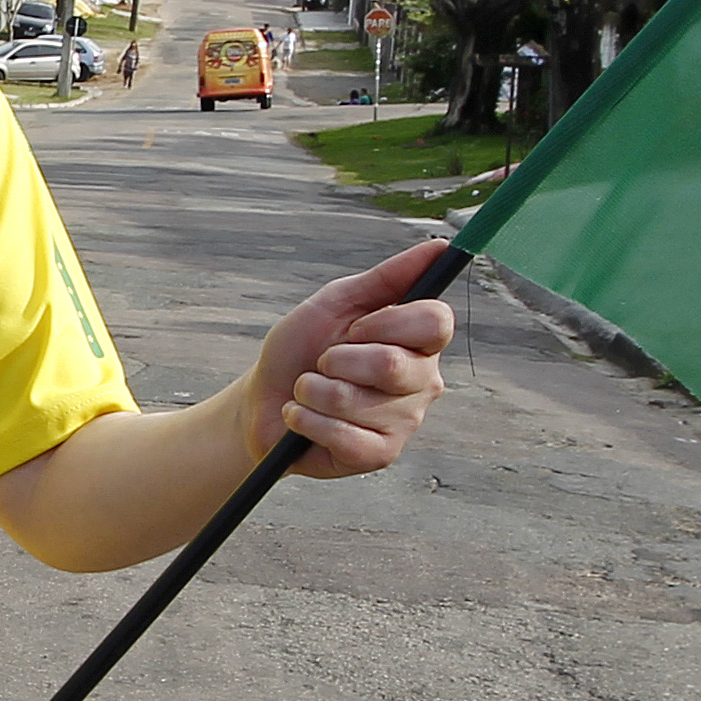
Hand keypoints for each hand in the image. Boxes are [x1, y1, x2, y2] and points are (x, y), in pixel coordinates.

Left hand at [245, 240, 457, 478]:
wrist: (263, 400)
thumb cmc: (303, 348)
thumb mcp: (338, 302)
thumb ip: (389, 276)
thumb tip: (438, 245)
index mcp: (419, 342)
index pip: (436, 322)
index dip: (388, 322)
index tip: (355, 327)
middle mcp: (422, 382)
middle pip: (392, 364)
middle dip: (337, 359)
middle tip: (323, 362)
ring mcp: (404, 422)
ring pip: (358, 401)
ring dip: (313, 390)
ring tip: (307, 391)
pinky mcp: (380, 455)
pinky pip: (343, 435)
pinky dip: (307, 420)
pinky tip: (302, 418)